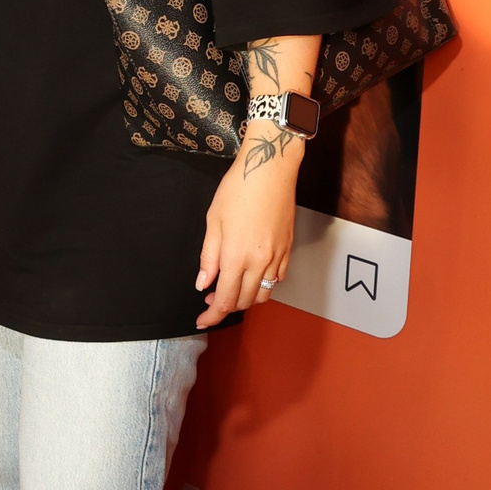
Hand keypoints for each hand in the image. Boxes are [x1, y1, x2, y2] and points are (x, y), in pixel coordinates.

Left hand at [196, 132, 298, 329]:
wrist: (269, 169)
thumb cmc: (237, 190)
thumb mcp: (213, 222)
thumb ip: (209, 257)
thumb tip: (203, 283)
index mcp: (236, 257)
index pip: (225, 300)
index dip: (212, 315)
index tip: (201, 320)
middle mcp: (259, 263)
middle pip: (245, 301)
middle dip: (226, 307)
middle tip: (210, 299)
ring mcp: (277, 257)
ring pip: (264, 294)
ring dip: (246, 298)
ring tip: (231, 288)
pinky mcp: (288, 249)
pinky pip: (278, 279)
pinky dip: (264, 285)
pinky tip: (252, 275)